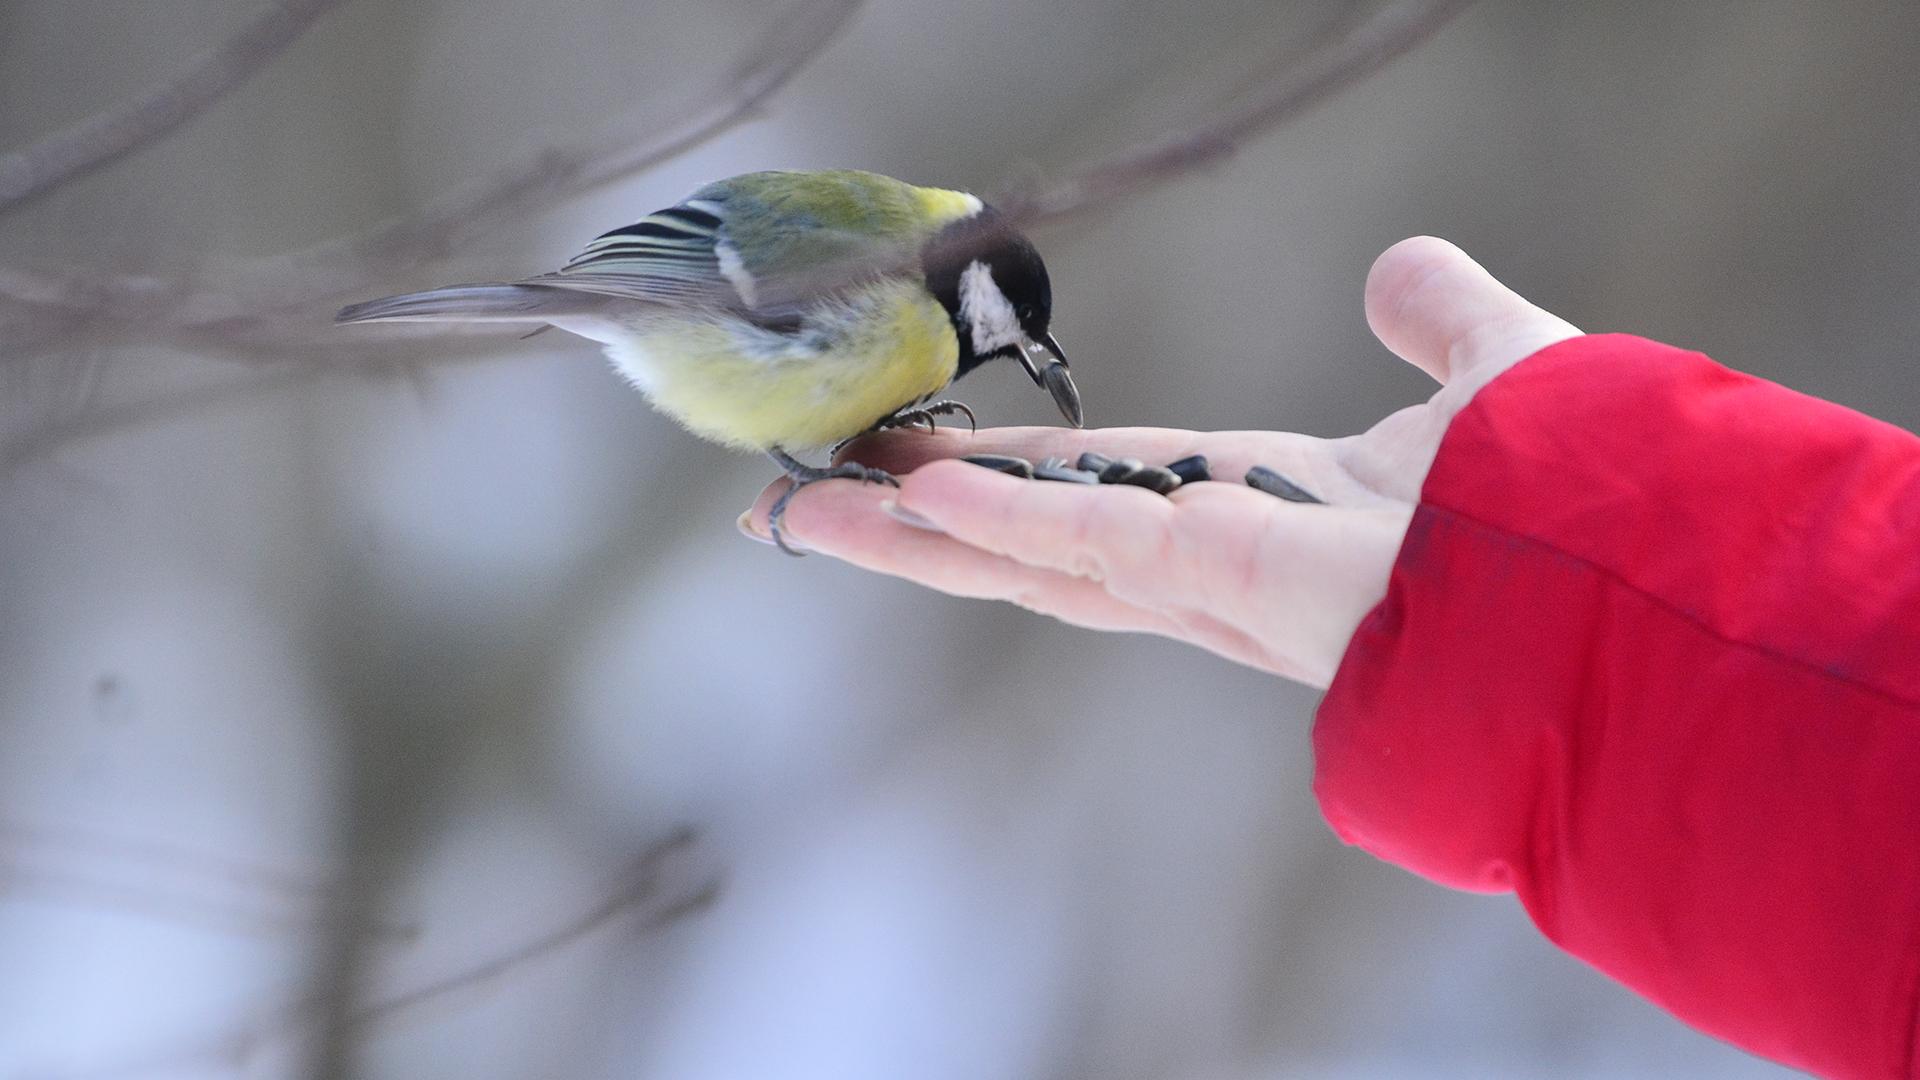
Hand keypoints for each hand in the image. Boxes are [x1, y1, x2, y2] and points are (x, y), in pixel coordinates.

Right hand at [741, 237, 1580, 686]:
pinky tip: (904, 491)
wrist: (1631, 584)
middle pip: (1033, 545)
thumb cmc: (1584, 499)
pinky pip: (1089, 541)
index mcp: (1265, 514)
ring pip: (1028, 559)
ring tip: (794, 514)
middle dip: (917, 530)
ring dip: (908, 538)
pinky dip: (995, 515)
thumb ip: (1438, 319)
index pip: (1104, 490)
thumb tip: (1394, 269)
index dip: (1007, 472)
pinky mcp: (1223, 578)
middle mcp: (1221, 560)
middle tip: (803, 507)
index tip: (918, 452)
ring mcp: (1213, 581)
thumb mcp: (1492, 372)